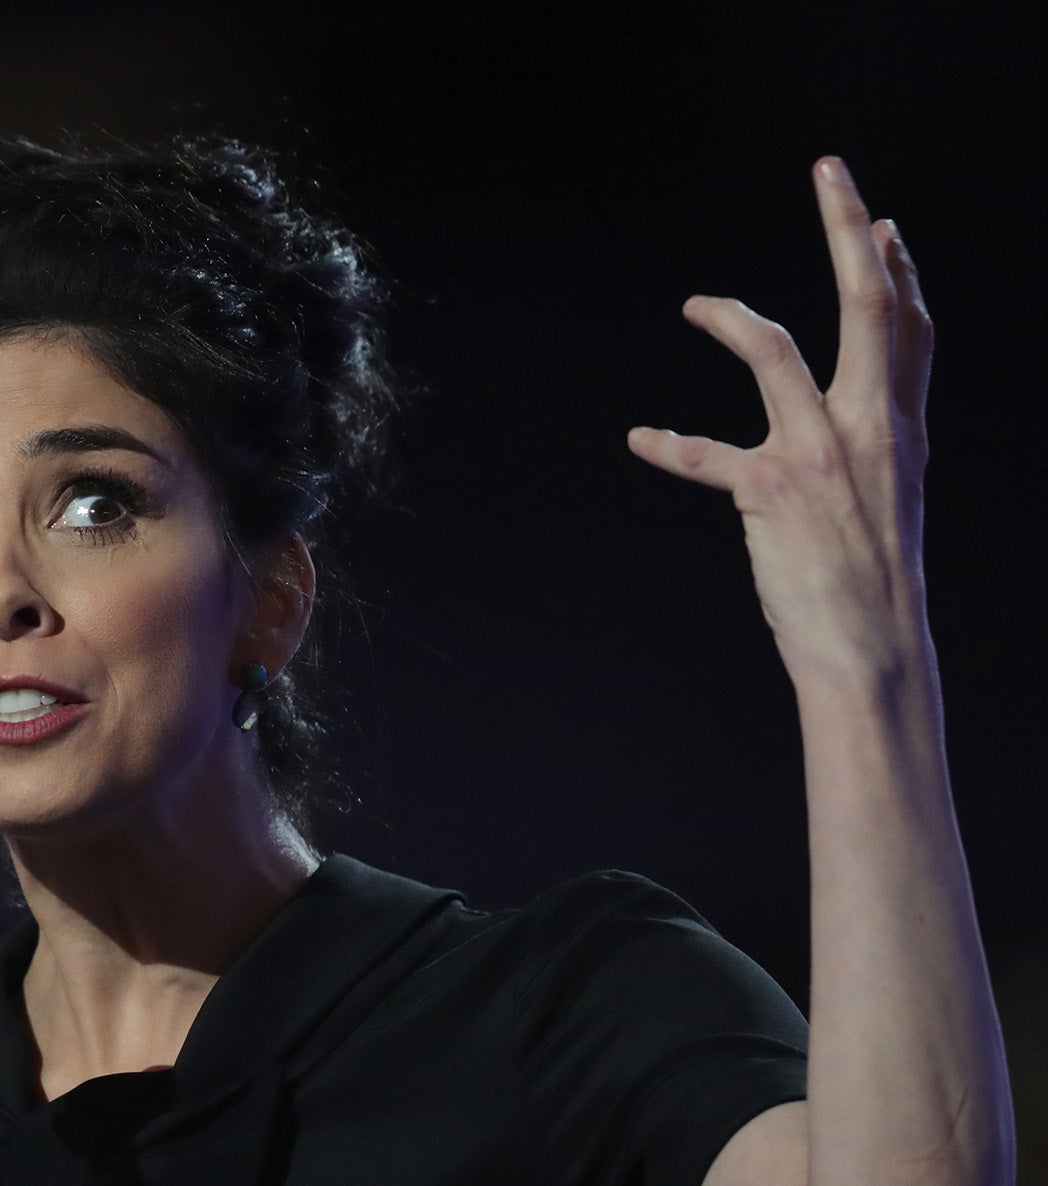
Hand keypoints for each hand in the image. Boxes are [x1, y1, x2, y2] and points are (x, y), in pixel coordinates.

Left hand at [627, 157, 934, 685]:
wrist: (873, 649)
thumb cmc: (872, 585)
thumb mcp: (891, 503)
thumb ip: (874, 453)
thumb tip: (855, 426)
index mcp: (902, 431)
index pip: (911, 331)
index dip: (901, 272)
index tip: (882, 226)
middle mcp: (870, 428)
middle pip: (868, 304)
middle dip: (846, 229)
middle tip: (829, 171)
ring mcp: (822, 453)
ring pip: (778, 350)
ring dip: (732, 318)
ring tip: (697, 304)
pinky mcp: (774, 490)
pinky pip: (706, 454)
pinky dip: (669, 446)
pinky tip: (640, 440)